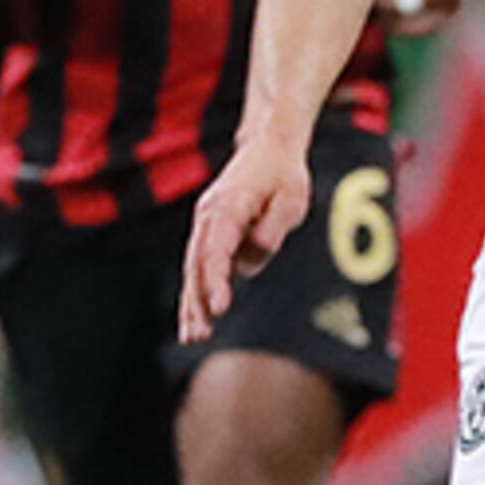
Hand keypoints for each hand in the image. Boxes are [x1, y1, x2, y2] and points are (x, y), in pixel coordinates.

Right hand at [178, 149, 310, 339]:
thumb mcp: (291, 198)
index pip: (217, 251)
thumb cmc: (284, 175)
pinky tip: (196, 318)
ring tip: (192, 335)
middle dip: (196, 301)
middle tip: (198, 334)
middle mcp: (208, 217)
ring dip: (192, 302)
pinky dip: (197, 291)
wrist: (268, 149)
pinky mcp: (210, 232)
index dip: (216, 281)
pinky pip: (200, 266)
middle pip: (197, 264)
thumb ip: (273, 227)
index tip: (219, 308)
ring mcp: (205, 224)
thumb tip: (253, 257)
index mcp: (227, 207)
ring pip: (193, 268)